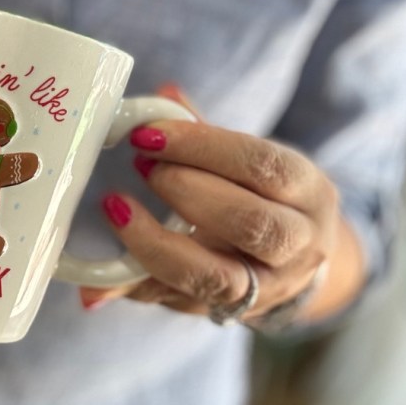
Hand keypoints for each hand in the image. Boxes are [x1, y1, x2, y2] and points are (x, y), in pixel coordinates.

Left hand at [81, 85, 361, 320]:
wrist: (289, 263)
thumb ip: (206, 132)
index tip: (148, 133)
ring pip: (218, 279)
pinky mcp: (225, 313)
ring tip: (116, 208)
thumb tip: (163, 92)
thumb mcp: (250, 161)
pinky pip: (177, 304)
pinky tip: (96, 278)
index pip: (262, 165)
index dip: (202, 147)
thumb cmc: (258, 196)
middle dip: (189, 193)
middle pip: (253, 224)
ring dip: (158, 245)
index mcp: (309, 193)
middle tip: (142, 167)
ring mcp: (266, 289)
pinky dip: (135, 287)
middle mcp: (300, 245)